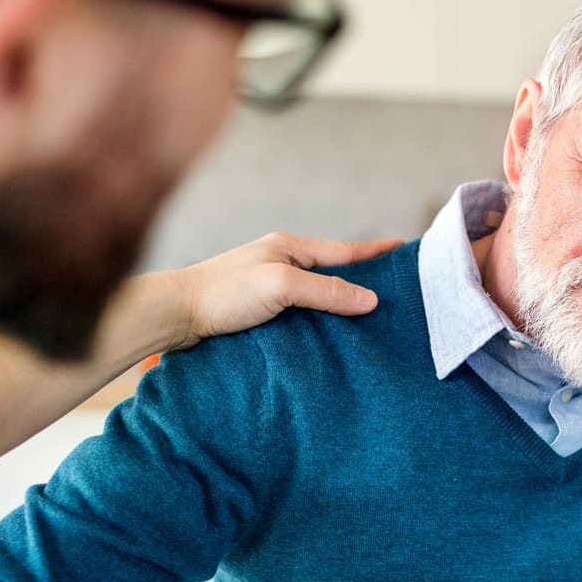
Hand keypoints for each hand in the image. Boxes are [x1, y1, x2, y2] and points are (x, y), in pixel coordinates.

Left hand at [166, 233, 402, 349]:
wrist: (177, 315)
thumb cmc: (223, 293)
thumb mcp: (280, 286)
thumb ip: (325, 291)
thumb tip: (370, 300)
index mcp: (290, 248)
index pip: (345, 250)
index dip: (376, 252)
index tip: (405, 248)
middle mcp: (283, 264)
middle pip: (335, 272)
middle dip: (364, 279)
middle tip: (399, 289)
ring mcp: (271, 287)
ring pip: (318, 294)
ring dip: (342, 303)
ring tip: (373, 316)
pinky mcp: (261, 311)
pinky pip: (303, 313)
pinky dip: (321, 320)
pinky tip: (332, 334)